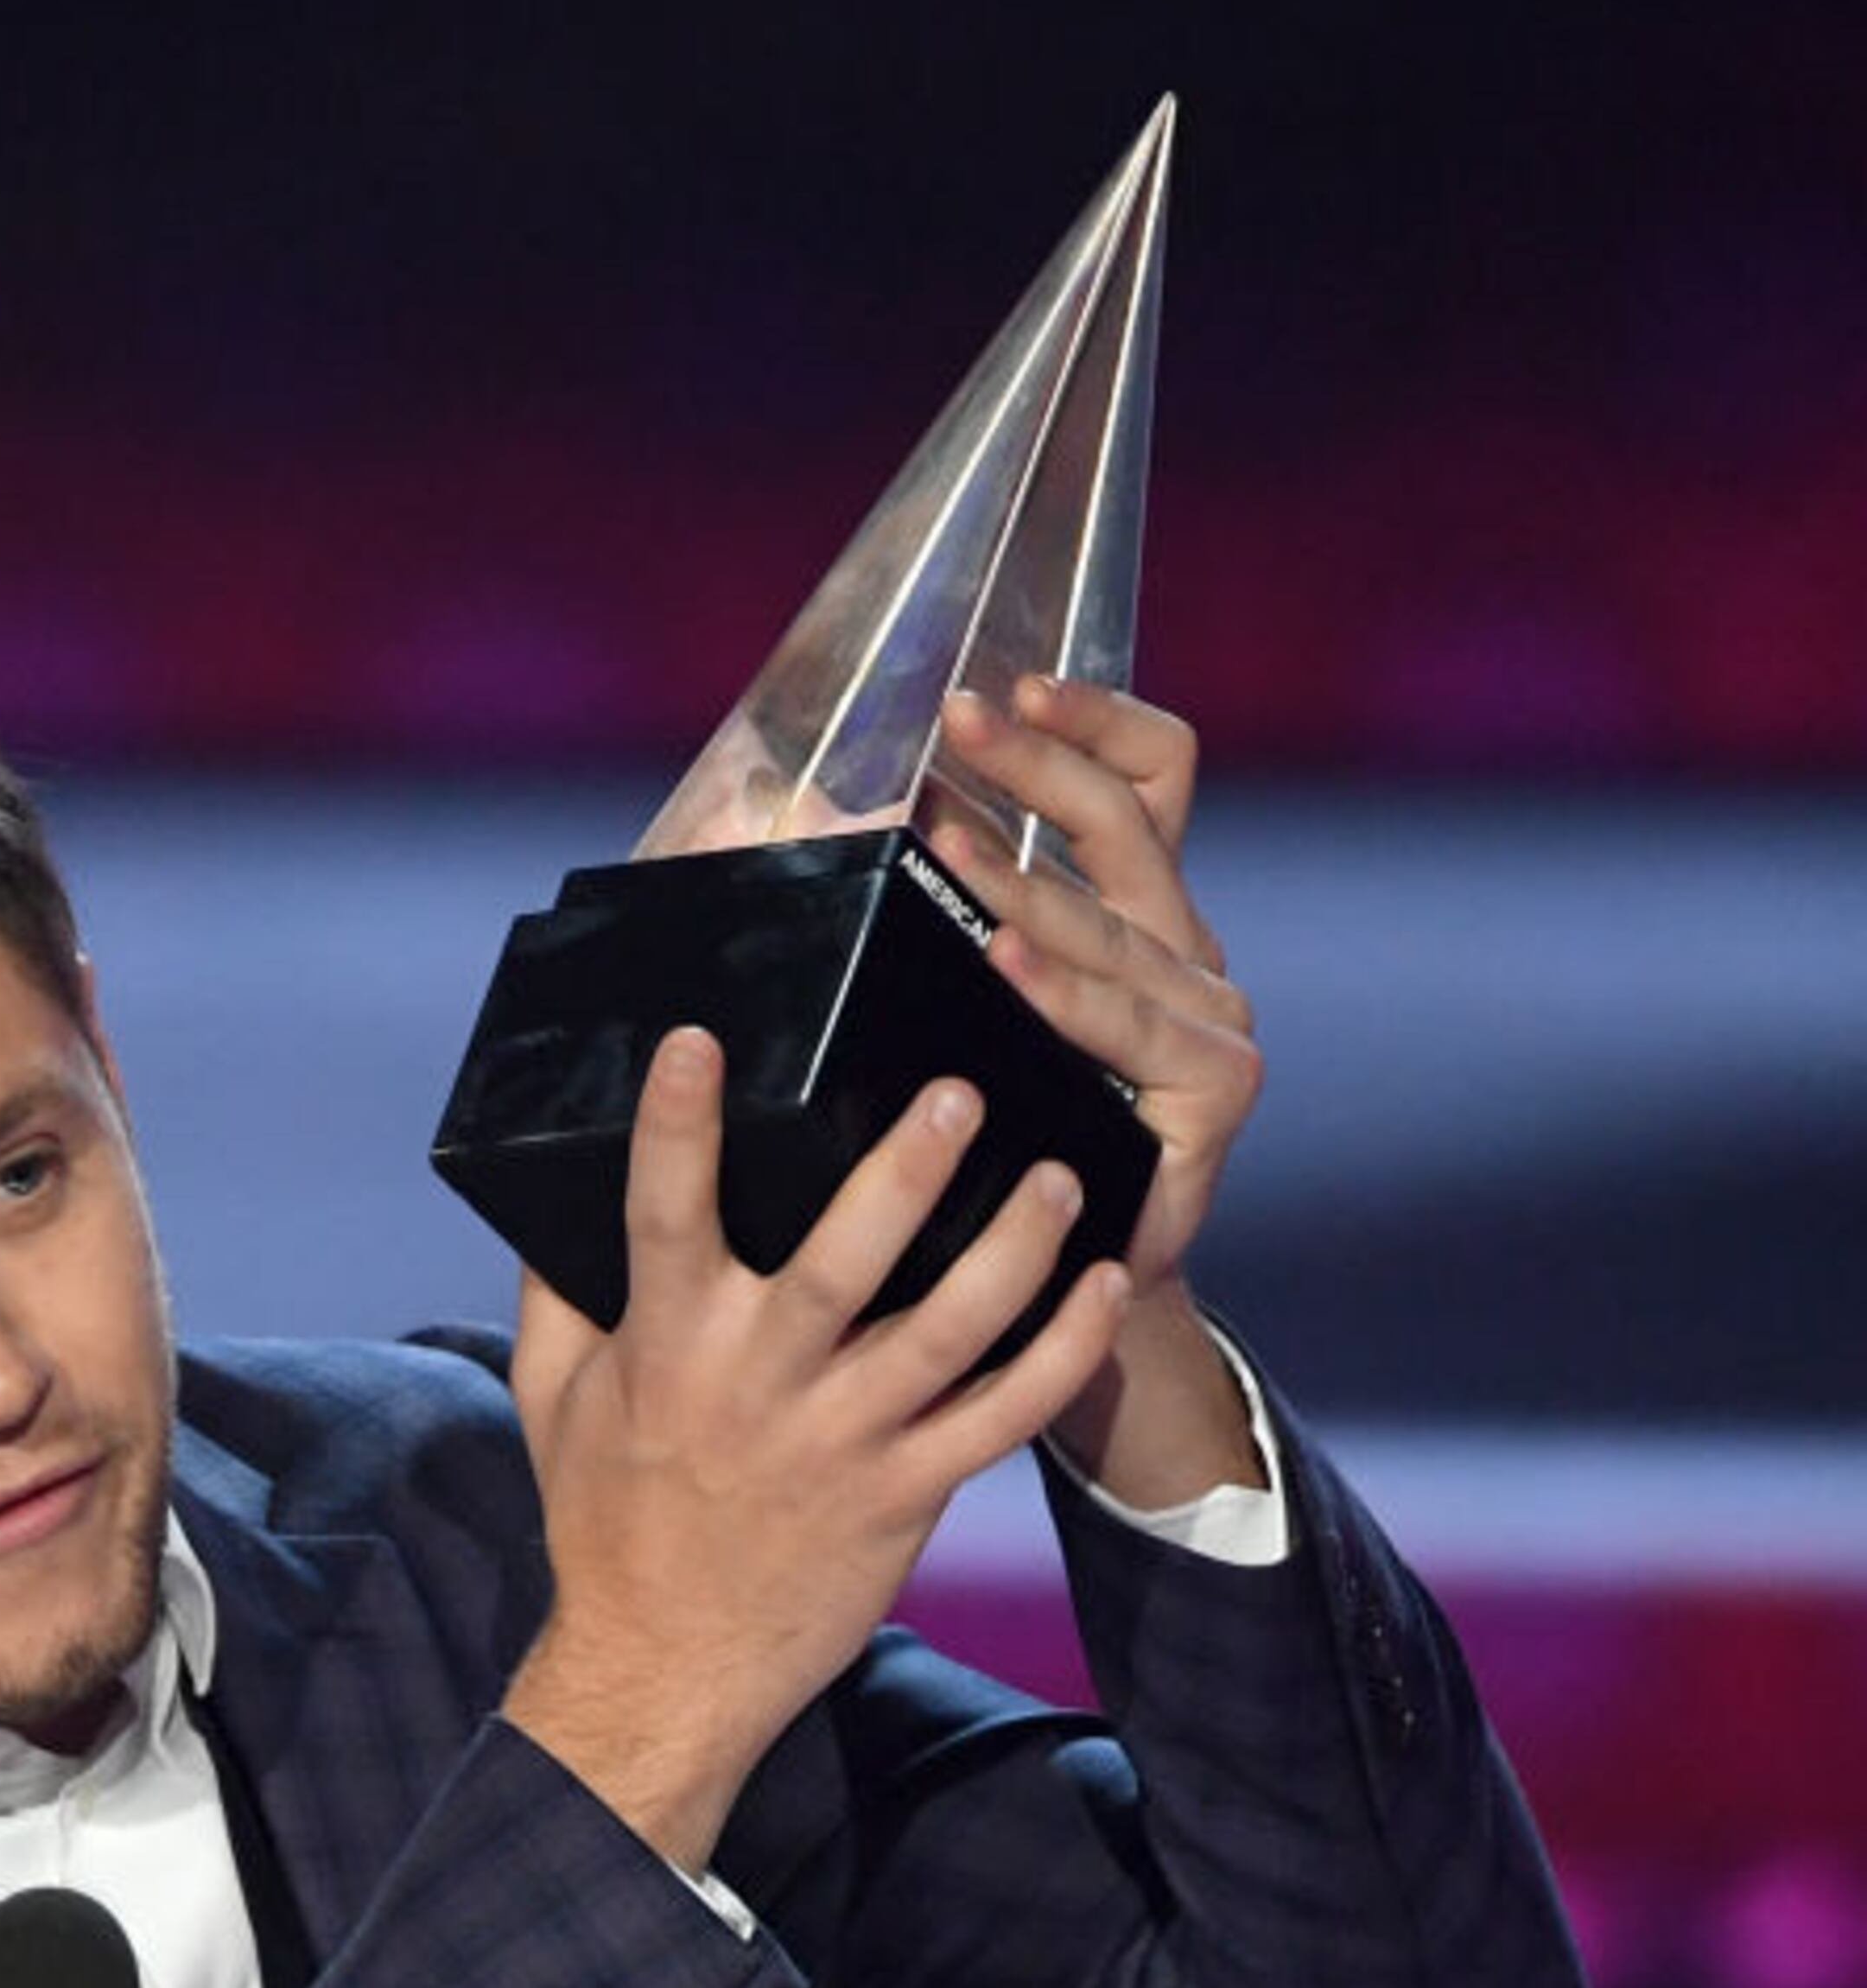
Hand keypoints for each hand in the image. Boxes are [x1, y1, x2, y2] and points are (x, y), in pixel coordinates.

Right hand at [504, 1025, 1129, 1872]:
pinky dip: (1062, 1354)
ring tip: (1063, 1176)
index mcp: (666, 1347)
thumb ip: (558, 1294)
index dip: (677, 1127)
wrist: (665, 1670)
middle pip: (842, 1263)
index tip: (696, 1040)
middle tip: (961, 1090)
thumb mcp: (554, 1401)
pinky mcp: (906, 1497)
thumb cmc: (608, 1523)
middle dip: (905, 1173)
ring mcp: (842, 1444)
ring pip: (949, 1334)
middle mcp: (758, 1386)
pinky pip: (1003, 1418)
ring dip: (1014, 1250)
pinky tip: (1103, 1287)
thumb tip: (552, 1194)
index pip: (663, 1217)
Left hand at [923, 677, 1266, 1499]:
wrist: (1040, 1299)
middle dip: (1039, 767)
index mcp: (1133, 913)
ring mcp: (1208, 1020)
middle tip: (956, 727)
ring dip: (1028, 885)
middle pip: (1128, 825)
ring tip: (947, 853)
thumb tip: (774, 811)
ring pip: (1113, 924)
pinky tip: (1001, 965)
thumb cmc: (973, 1152)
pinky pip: (1131, 1024)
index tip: (1012, 688)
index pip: (1151, 776)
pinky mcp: (1214, 1092)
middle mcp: (1181, 951)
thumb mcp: (937, 1019)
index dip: (1092, 720)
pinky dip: (1063, 992)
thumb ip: (909, 920)